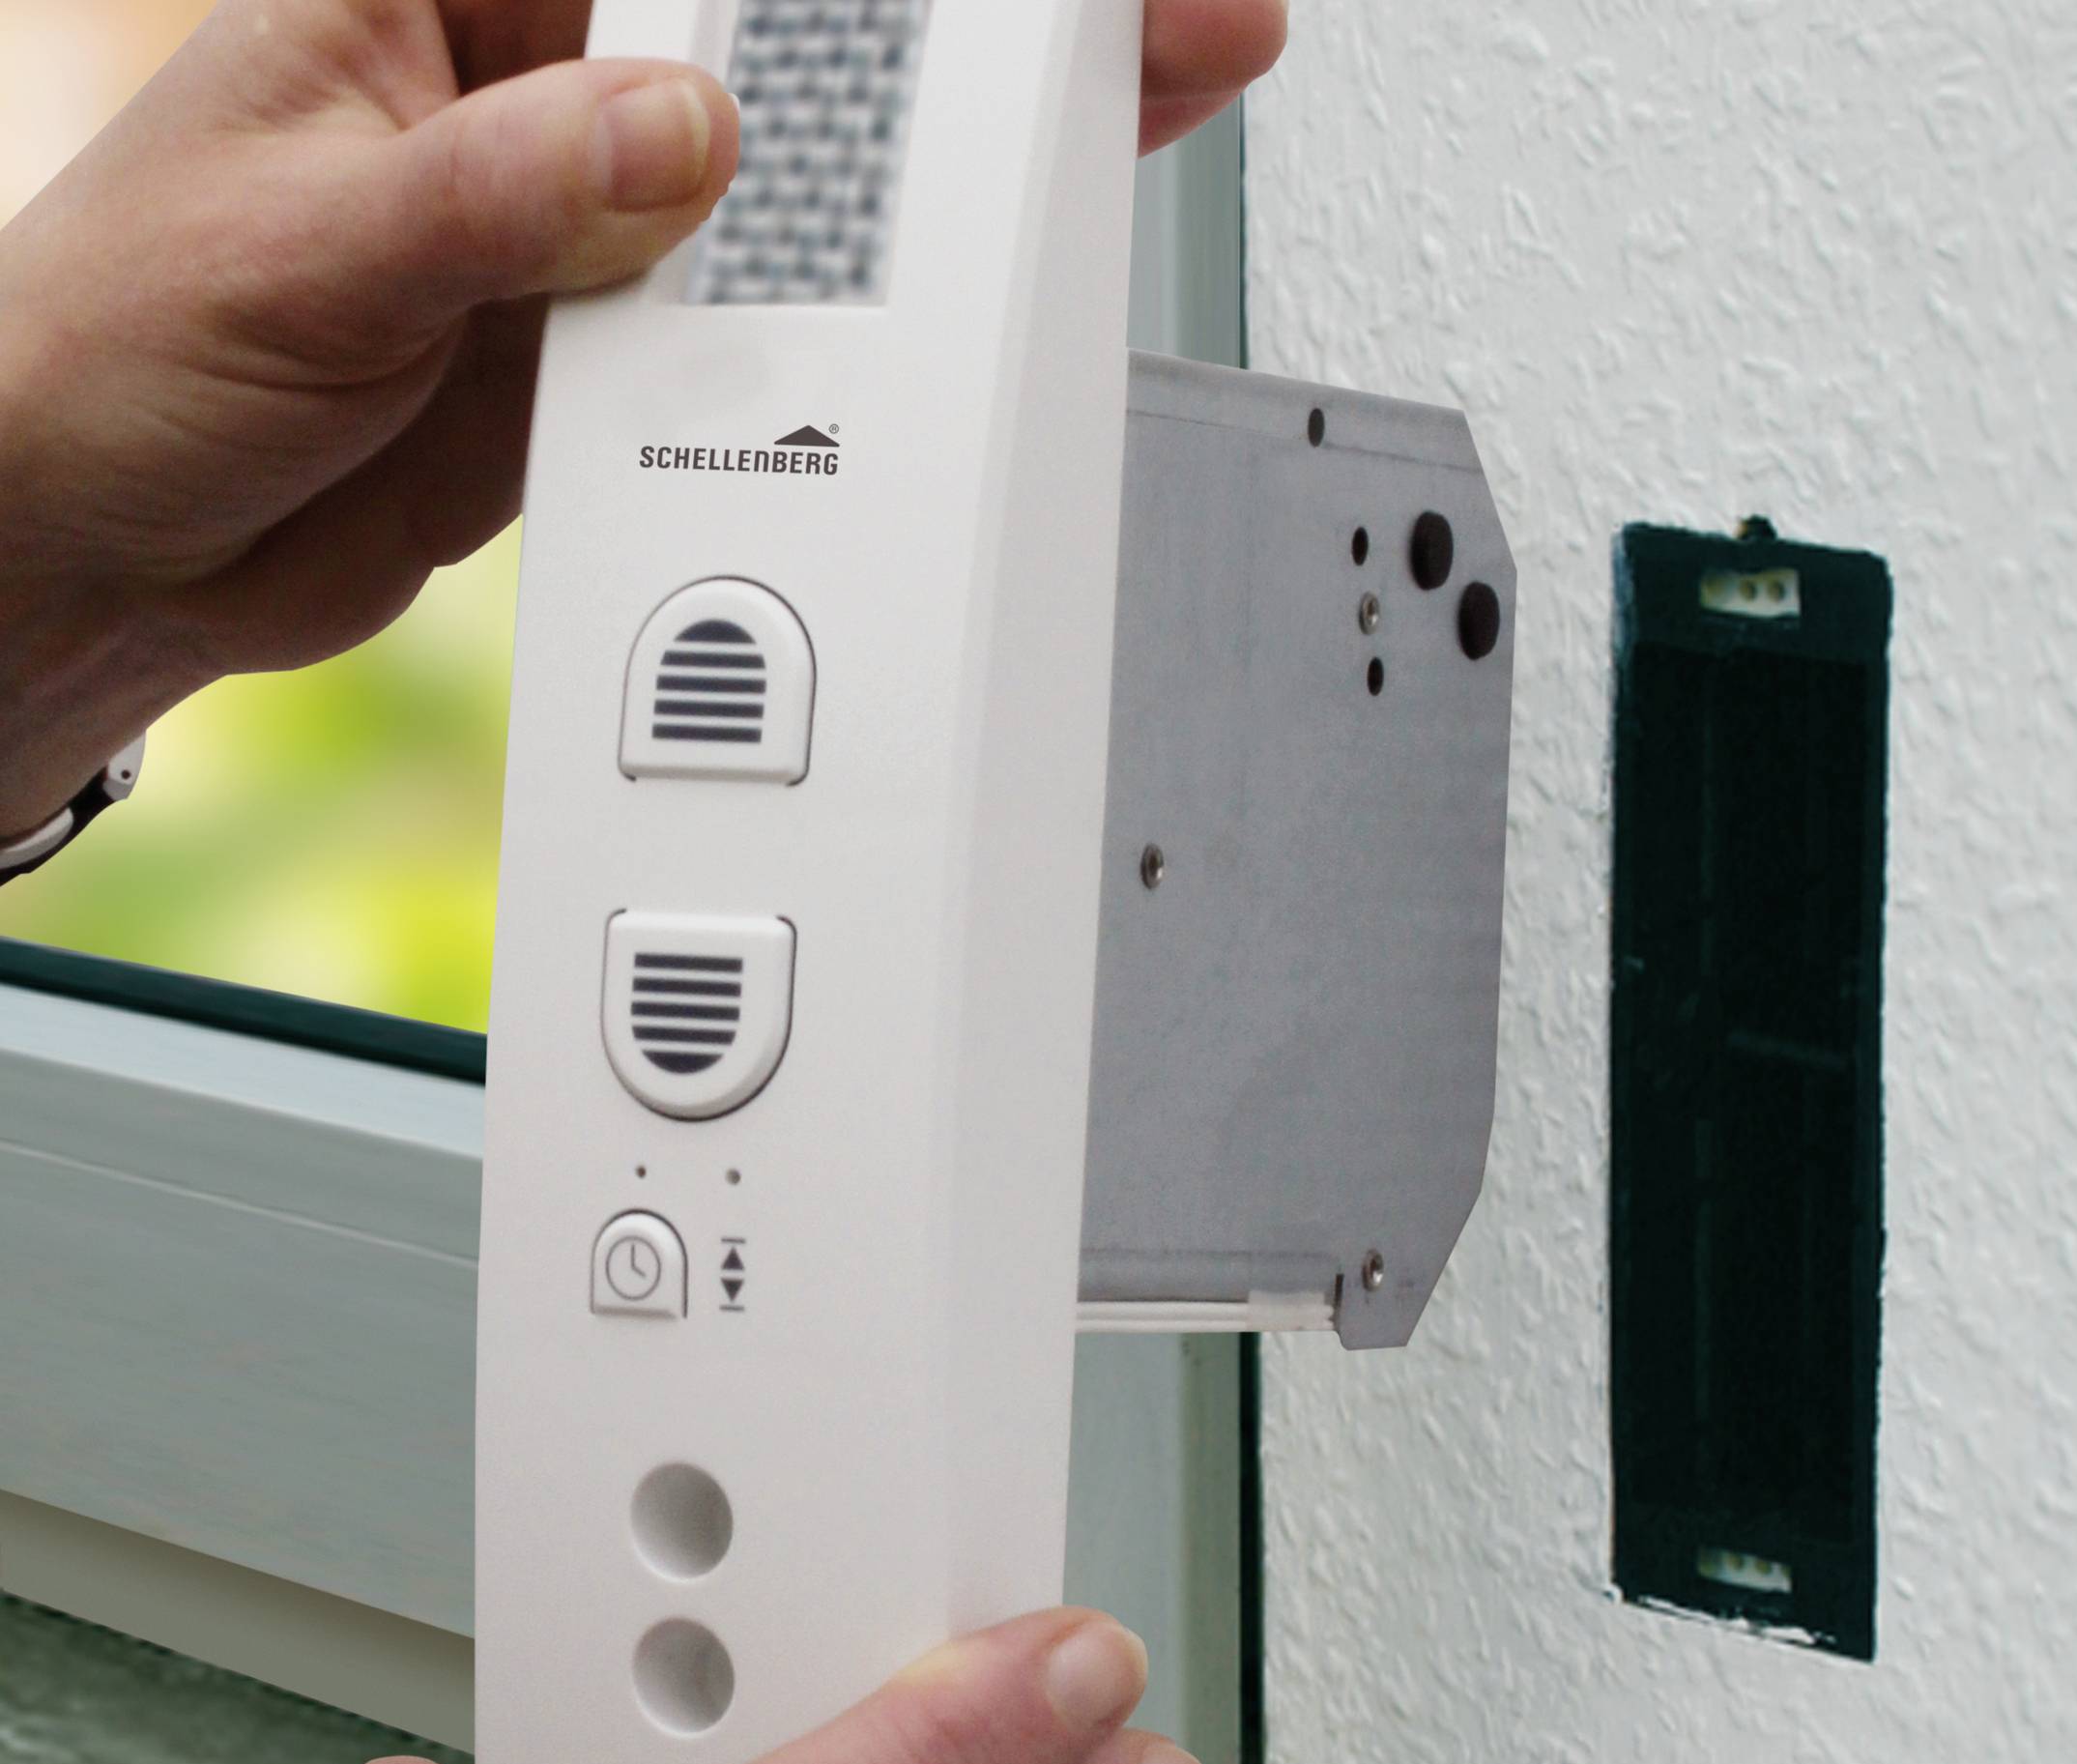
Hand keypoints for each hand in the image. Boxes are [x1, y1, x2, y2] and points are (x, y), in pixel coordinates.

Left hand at [0, 0, 1286, 835]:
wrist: (102, 555)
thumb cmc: (109, 352)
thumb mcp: (307, 249)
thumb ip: (509, 192)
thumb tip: (688, 137)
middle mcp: (536, 77)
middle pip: (797, 28)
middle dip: (961, 33)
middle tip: (1133, 26)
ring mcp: (594, 212)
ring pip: (820, 166)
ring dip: (962, 156)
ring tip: (1108, 116)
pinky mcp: (627, 341)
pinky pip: (784, 306)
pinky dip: (886, 305)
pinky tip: (985, 286)